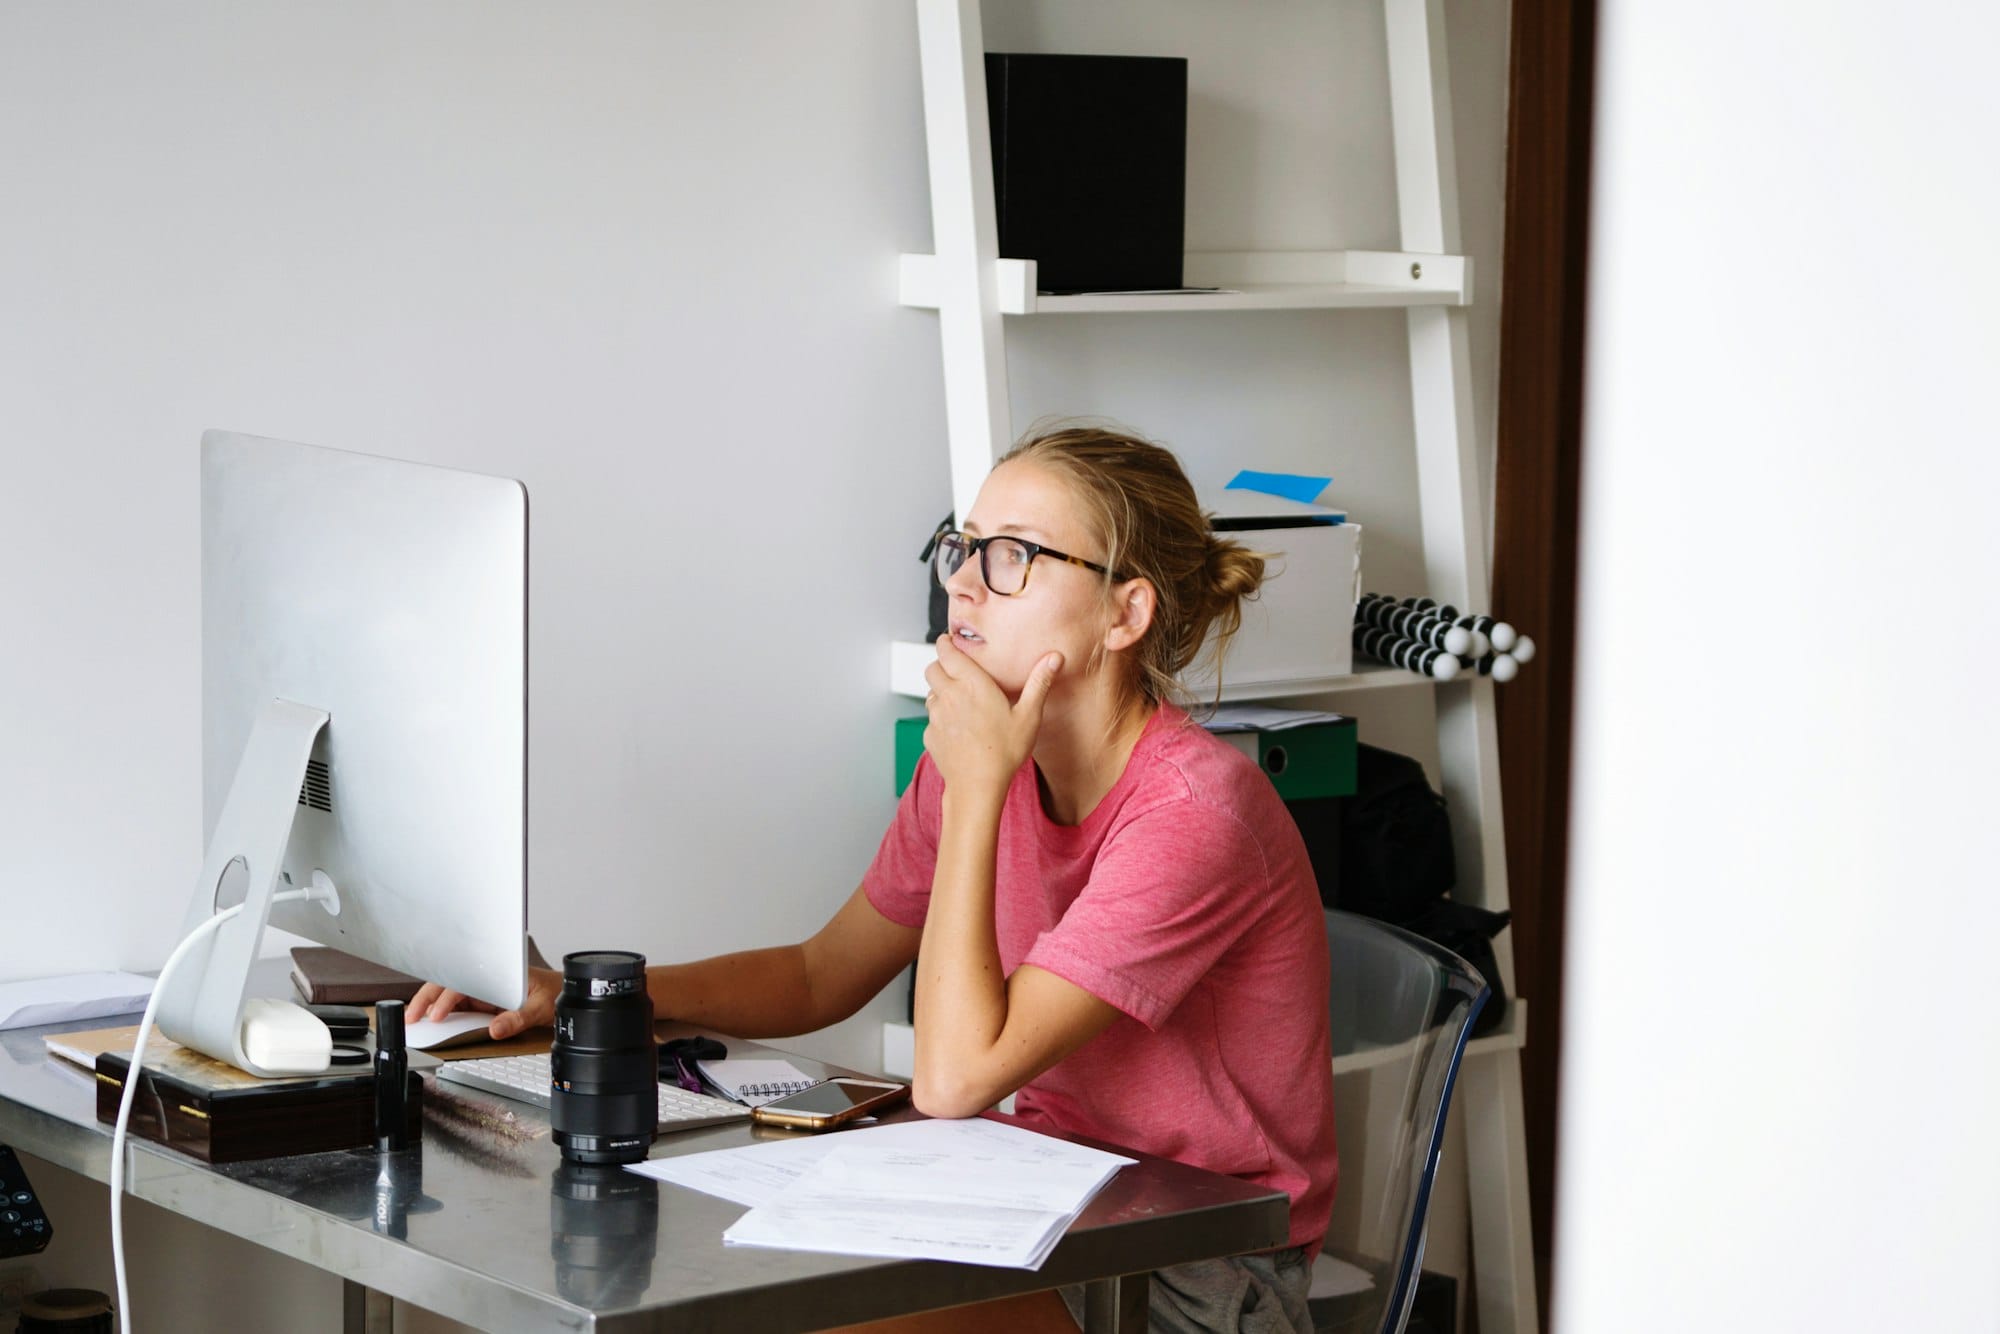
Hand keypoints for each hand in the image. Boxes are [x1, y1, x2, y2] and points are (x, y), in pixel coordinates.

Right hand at [410, 965, 559, 1039]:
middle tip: (410, 1016)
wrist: (563, 993)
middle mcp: (486, 979)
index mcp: (496, 974)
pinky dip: (440, 1011)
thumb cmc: (553, 992)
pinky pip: (457, 1005)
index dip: (446, 999)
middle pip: (448, 984)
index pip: (463, 983)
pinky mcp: (482, 1001)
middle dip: (426, 998)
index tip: (436, 1015)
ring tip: (412, 1018)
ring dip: (429, 1003)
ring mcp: (482, 990)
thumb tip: (495, 1029)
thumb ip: (517, 1019)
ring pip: (448, 993)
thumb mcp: (538, 1007)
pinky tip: (429, 1020)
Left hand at [923, 634, 1061, 798]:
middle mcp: (949, 695)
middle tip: (956, 671)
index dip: (945, 643)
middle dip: (941, 666)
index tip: (949, 642)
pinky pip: (931, 718)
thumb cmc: (1005, 751)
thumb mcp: (1029, 715)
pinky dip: (940, 718)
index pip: (946, 651)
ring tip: (959, 702)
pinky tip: (958, 729)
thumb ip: (1039, 683)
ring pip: (930, 693)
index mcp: (972, 684)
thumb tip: (1055, 657)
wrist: (978, 786)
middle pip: (932, 668)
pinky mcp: (930, 735)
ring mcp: (936, 716)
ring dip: (940, 692)